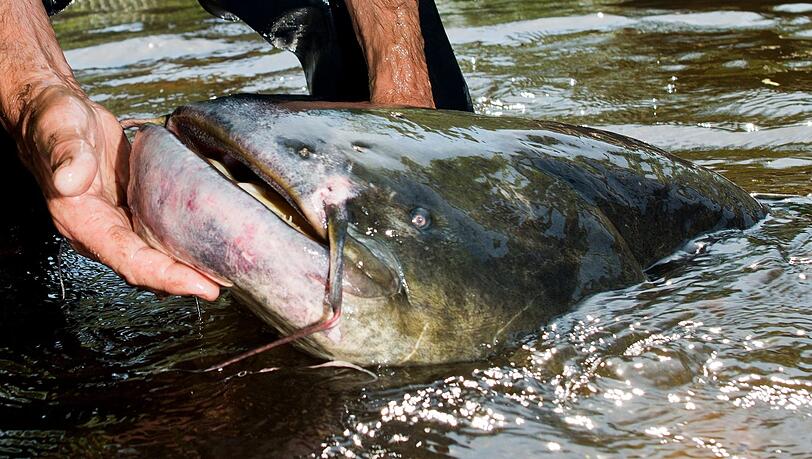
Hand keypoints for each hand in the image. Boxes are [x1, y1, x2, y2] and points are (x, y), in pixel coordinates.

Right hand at [14, 84, 219, 299]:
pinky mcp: (131, 211)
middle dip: (182, 280)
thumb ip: (67, 154)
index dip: (164, 276)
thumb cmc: (53, 122)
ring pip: (153, 256)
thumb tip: (70, 180)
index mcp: (81, 220)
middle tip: (220, 285)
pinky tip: (206, 246)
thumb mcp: (59, 129)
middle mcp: (99, 229)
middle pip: (145, 268)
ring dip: (185, 268)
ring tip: (221, 273)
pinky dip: (181, 246)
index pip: (127, 260)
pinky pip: (158, 237)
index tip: (197, 285)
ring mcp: (117, 223)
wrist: (55, 115)